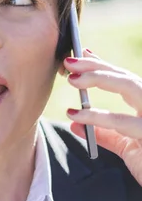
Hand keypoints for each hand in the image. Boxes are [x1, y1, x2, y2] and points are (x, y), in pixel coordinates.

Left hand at [63, 49, 141, 184]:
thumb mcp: (127, 146)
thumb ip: (104, 133)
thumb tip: (76, 121)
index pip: (125, 79)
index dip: (102, 65)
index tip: (80, 54)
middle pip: (127, 77)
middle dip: (97, 67)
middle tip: (70, 62)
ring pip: (131, 87)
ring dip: (99, 79)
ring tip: (72, 79)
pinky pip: (123, 122)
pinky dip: (97, 116)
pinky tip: (76, 114)